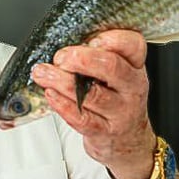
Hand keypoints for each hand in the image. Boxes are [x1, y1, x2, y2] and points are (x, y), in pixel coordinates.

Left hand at [29, 30, 157, 178]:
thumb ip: (98, 56)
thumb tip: (63, 39)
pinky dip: (62, 105)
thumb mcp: (116, 75)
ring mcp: (120, 112)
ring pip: (92, 94)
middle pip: (112, 67)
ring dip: (62, 81)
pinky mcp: (104, 132)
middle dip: (82, 59)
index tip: (91, 38)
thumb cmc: (116, 99)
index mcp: (134, 66)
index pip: (133, 45)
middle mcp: (131, 87)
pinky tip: (50, 94)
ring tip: (43, 73)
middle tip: (61, 57)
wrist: (127, 141)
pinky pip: (82, 119)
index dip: (113, 39)